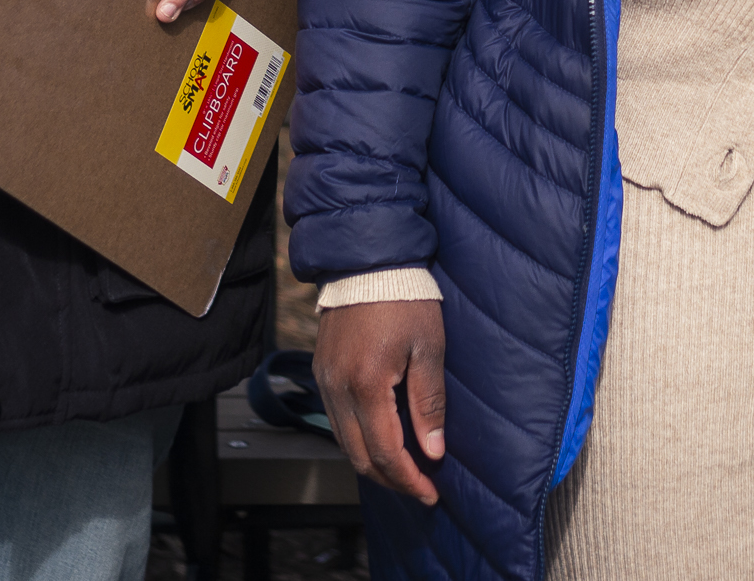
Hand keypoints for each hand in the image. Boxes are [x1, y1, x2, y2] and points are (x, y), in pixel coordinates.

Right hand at [314, 299, 447, 504]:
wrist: (368, 260)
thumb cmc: (405, 298)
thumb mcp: (429, 348)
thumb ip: (428, 403)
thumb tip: (432, 451)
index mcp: (367, 385)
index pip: (386, 453)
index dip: (409, 480)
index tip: (431, 493)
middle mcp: (338, 390)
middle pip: (360, 457)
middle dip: (391, 480)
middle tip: (420, 487)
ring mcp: (325, 381)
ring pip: (344, 443)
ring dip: (373, 462)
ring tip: (404, 469)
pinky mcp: (321, 372)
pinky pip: (336, 421)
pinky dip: (358, 439)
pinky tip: (381, 438)